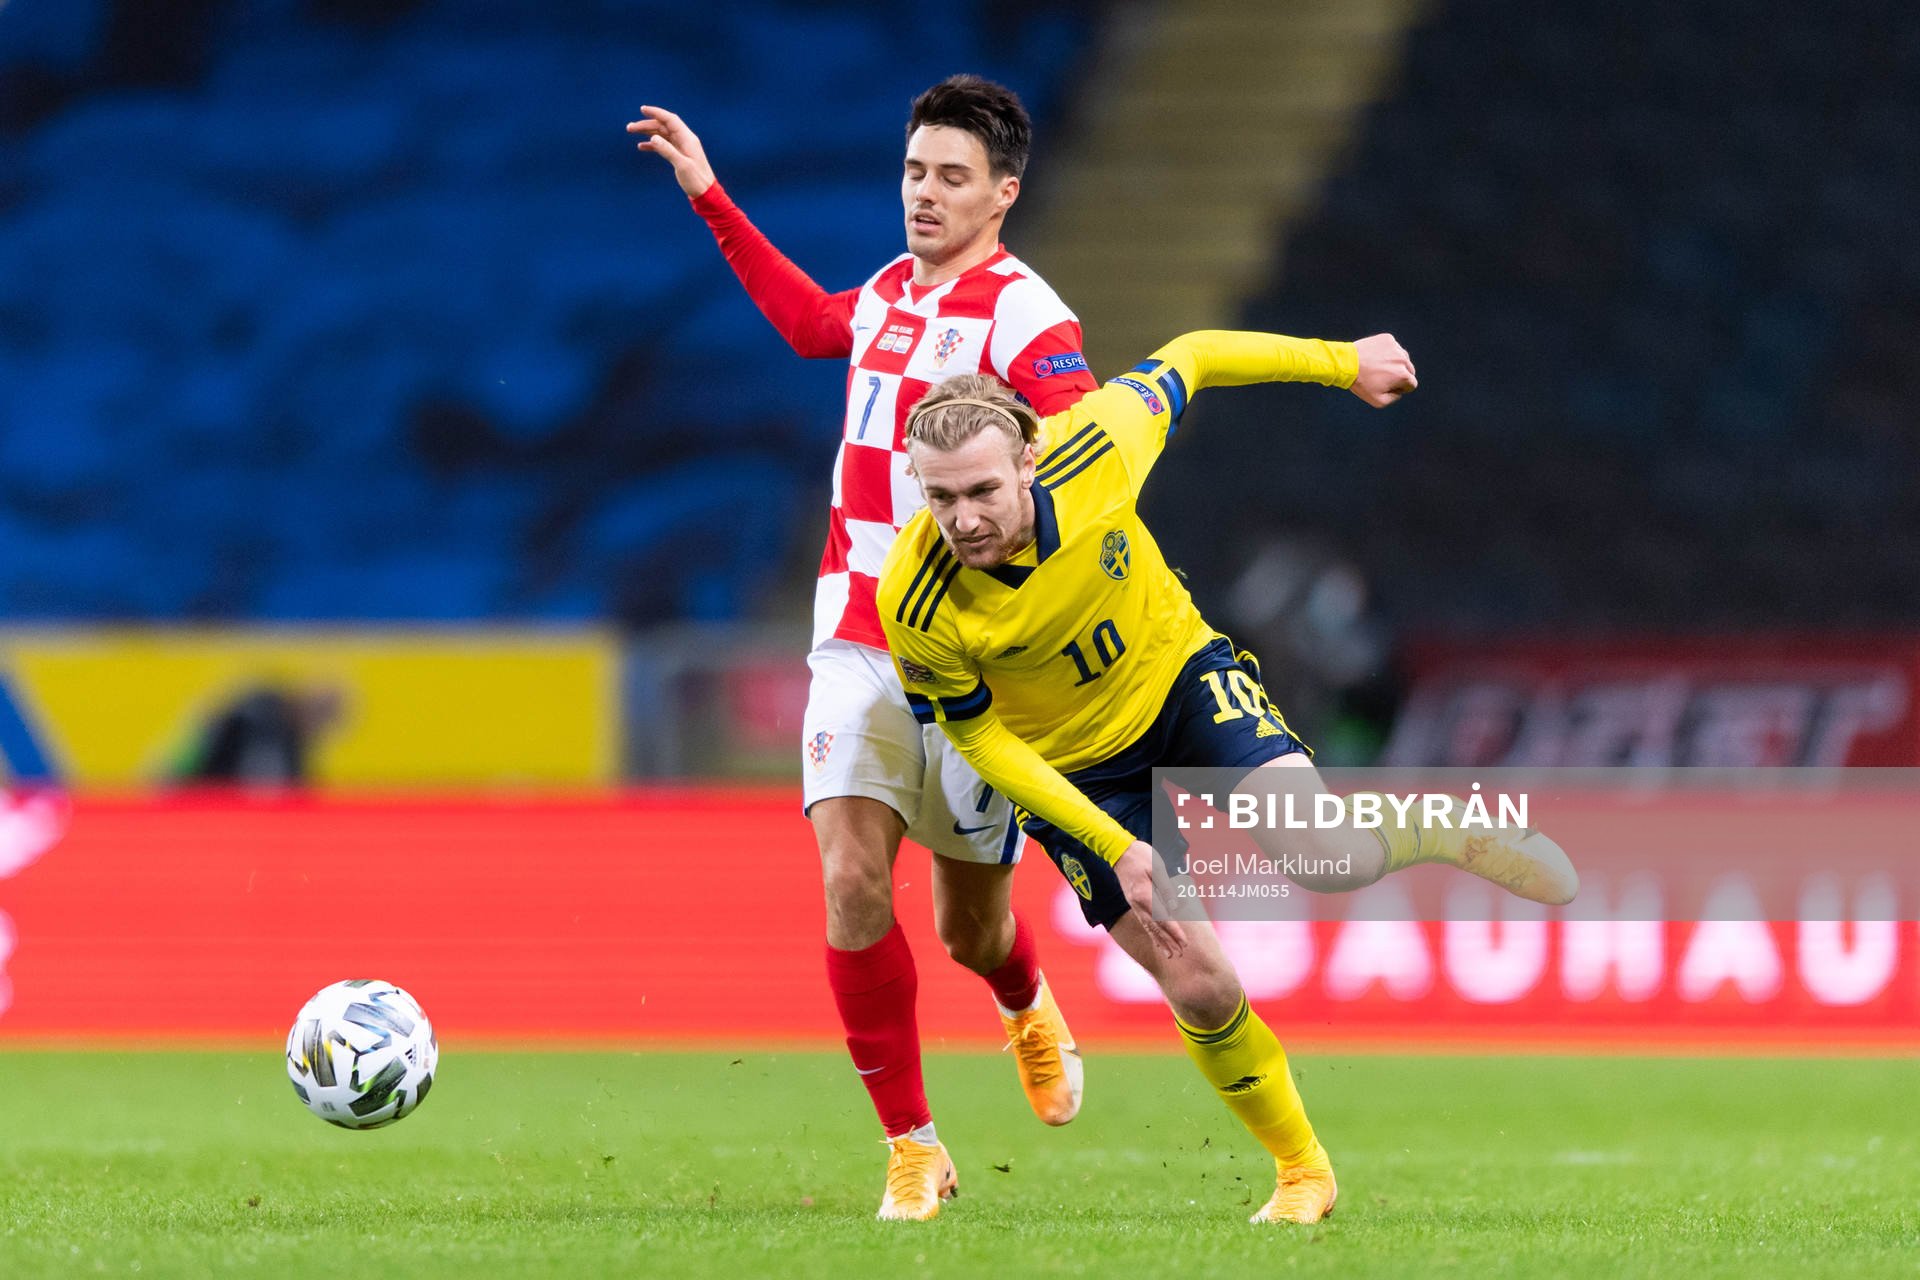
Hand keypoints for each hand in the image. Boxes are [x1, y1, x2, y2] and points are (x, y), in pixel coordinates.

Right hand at [626, 105, 715, 198]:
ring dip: (647, 132)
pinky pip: (663, 145)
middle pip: (663, 126)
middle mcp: (684, 140)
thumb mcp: (682, 165)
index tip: (642, 109)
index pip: (670, 120)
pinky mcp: (678, 155)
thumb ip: (668, 151)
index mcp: (687, 138)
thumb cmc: (696, 180)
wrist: (705, 193)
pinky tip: (641, 146)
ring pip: (661, 134)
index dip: (656, 113)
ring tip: (631, 131)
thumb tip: (653, 137)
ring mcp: (681, 147)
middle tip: (630, 127)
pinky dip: (652, 144)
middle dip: (646, 124)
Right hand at [1114, 842, 1186, 958]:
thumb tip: (1176, 906)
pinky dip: (1152, 934)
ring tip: (1170, 954)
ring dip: (1160, 941)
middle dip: (1169, 941)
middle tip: (1181, 953)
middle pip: (1156, 927)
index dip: (1174, 931)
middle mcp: (1138, 903)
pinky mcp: (1133, 903)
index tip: (1184, 942)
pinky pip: (1144, 922)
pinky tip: (1157, 941)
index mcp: (1145, 894)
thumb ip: (1166, 888)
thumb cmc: (1141, 856)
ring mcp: (1134, 904)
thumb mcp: (1157, 867)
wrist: (1119, 851)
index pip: (1163, 918)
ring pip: (1149, 927)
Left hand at [1349, 333, 1416, 406]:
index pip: (1412, 384)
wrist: (1346, 363)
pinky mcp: (1388, 339)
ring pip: (1402, 358)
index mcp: (1403, 375)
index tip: (1389, 387)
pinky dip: (1388, 352)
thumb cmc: (1361, 383)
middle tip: (1383, 377)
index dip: (1401, 388)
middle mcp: (1403, 359)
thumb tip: (1400, 391)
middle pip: (1409, 370)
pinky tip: (1375, 357)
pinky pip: (1393, 347)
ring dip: (1395, 363)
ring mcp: (1396, 347)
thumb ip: (1394, 398)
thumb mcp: (1378, 401)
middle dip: (1400, 375)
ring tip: (1379, 367)